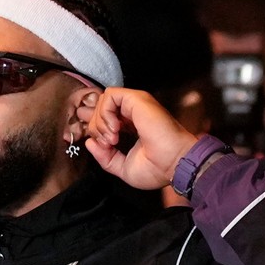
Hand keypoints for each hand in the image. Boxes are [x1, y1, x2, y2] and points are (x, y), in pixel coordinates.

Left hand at [79, 88, 198, 189]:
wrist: (175, 164)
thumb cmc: (158, 168)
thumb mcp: (123, 168)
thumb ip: (104, 156)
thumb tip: (90, 142)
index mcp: (132, 126)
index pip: (104, 118)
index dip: (95, 129)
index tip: (101, 145)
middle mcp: (133, 113)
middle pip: (100, 108)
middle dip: (95, 127)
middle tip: (108, 143)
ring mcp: (136, 105)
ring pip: (103, 101)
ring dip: (101, 120)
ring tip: (113, 138)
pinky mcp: (137, 100)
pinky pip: (110, 95)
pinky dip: (106, 112)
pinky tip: (115, 128)